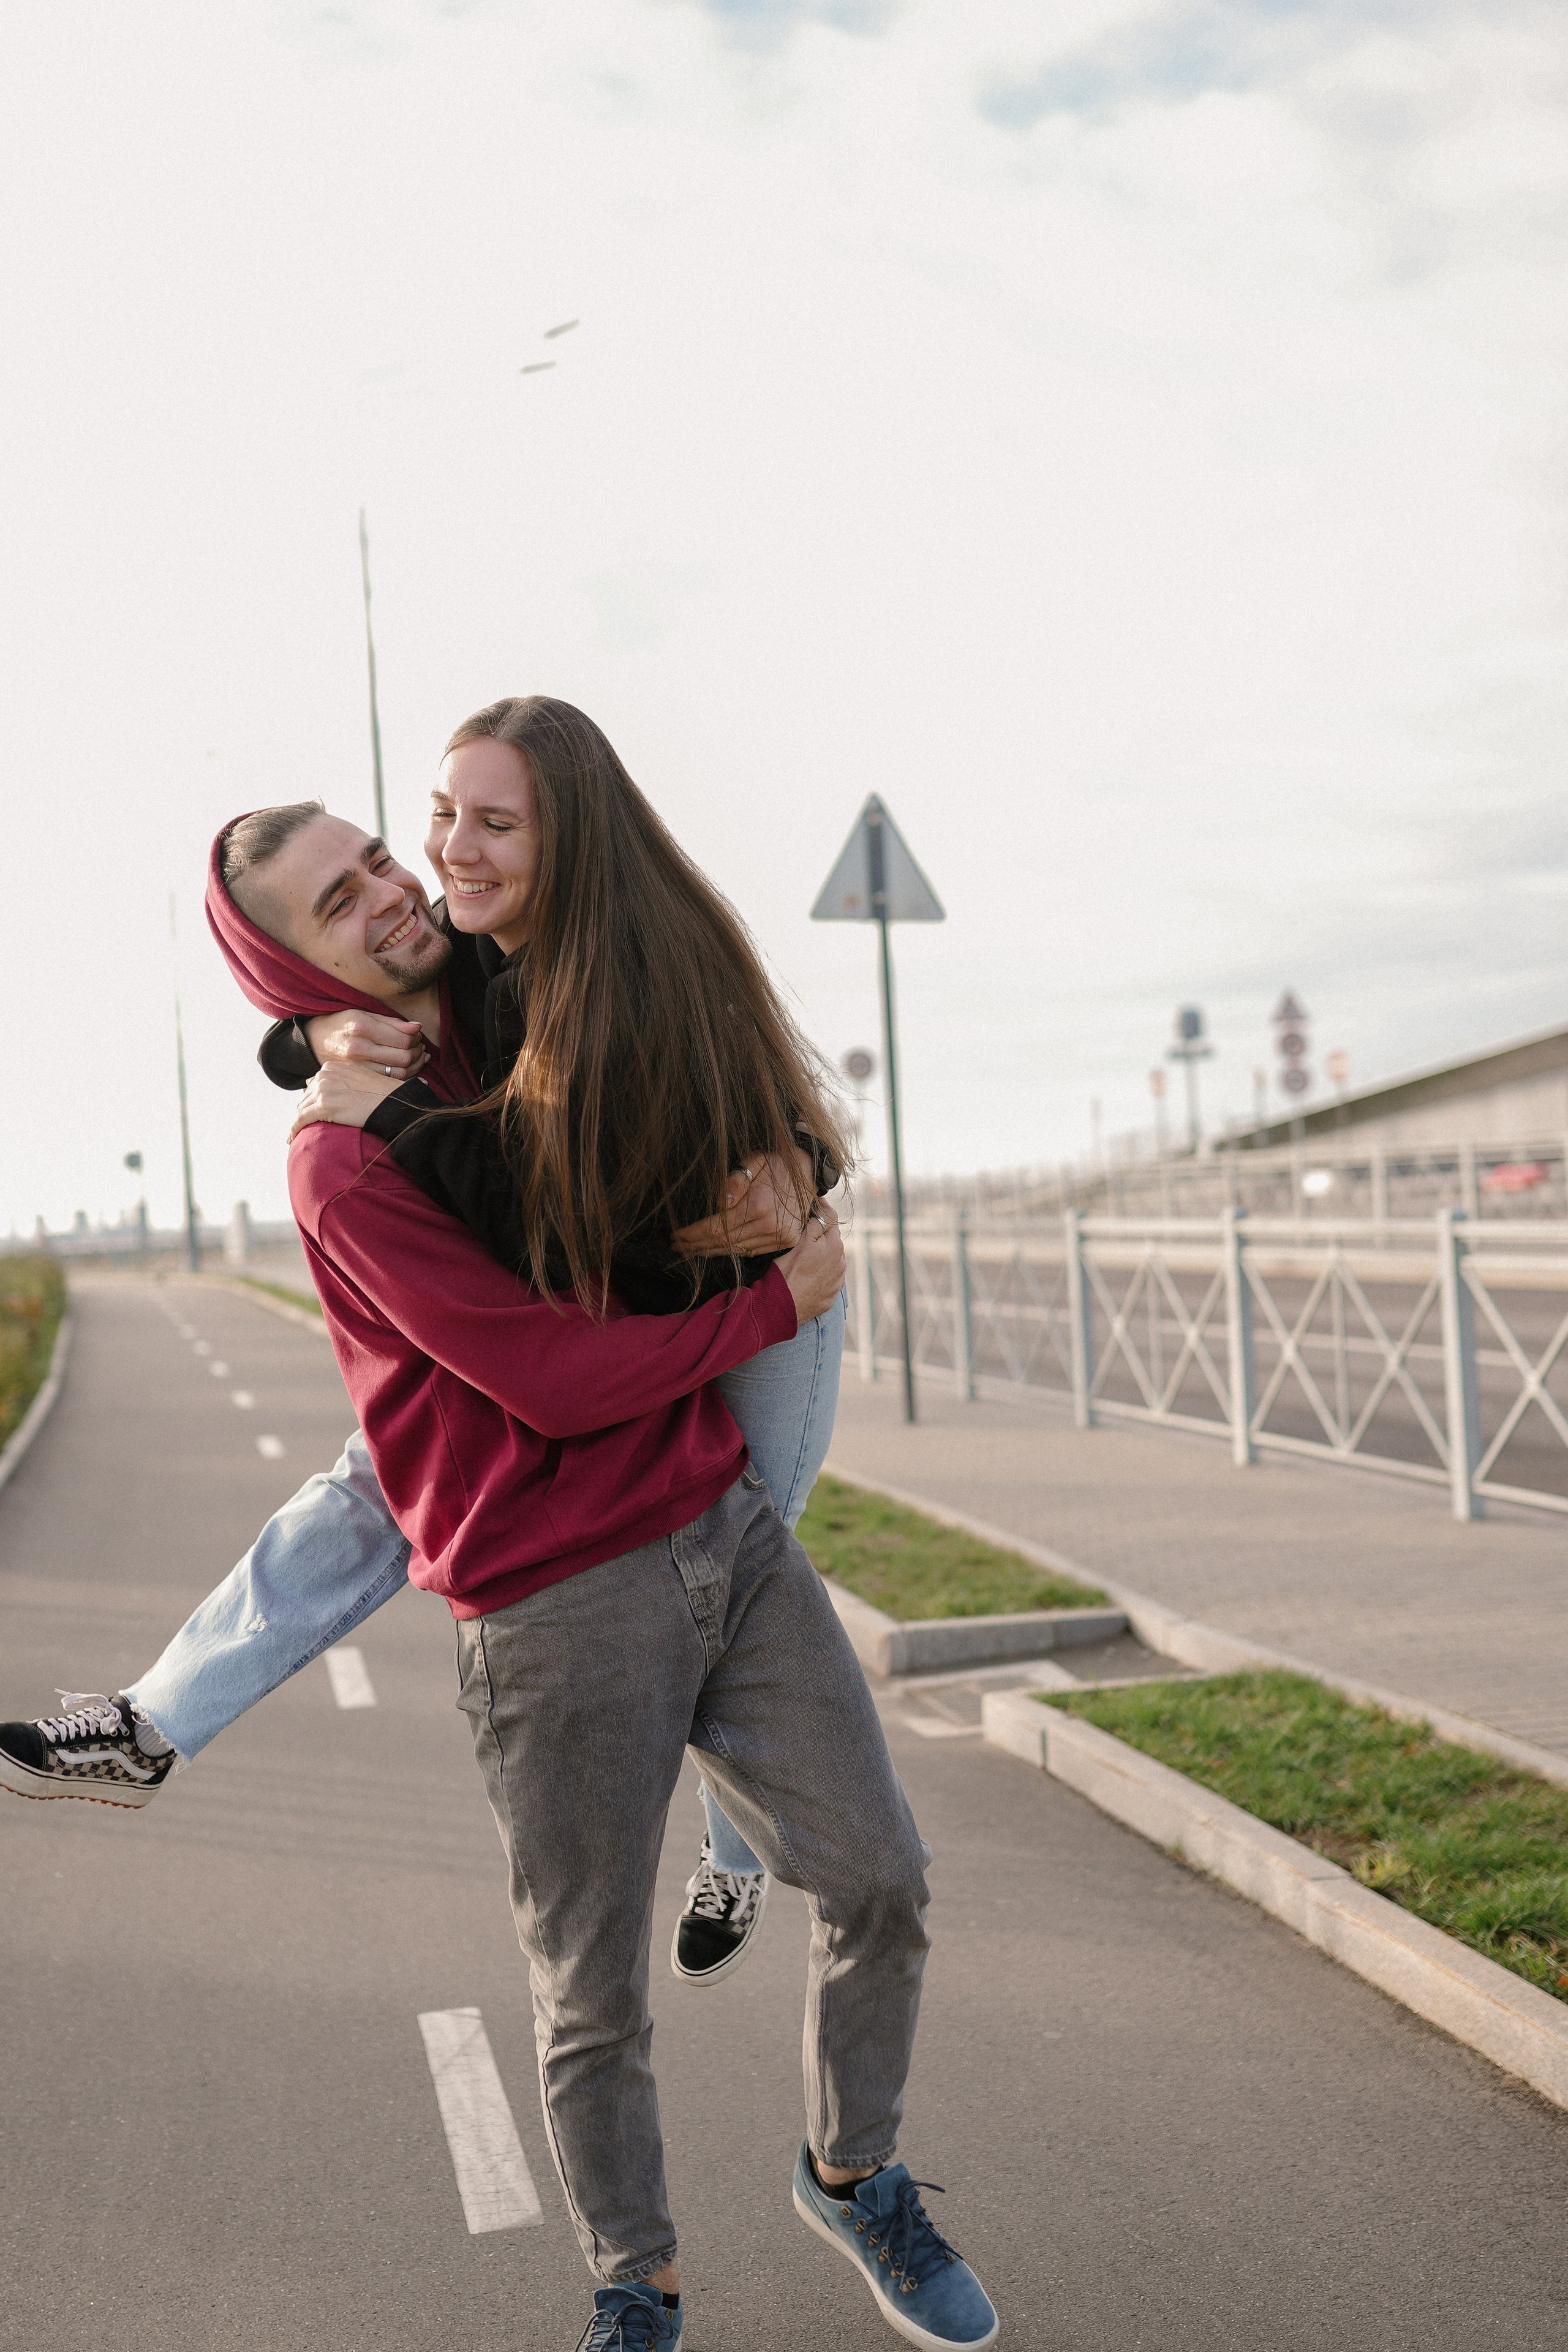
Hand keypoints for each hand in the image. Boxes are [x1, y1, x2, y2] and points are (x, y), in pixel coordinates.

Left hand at [288, 1063, 404, 1140]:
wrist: (393, 1103)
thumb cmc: (381, 1094)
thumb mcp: (359, 1078)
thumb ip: (341, 1079)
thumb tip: (321, 1086)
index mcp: (332, 1067)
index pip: (313, 1085)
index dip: (312, 1100)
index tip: (311, 1112)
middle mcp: (325, 1075)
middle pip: (306, 1097)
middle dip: (305, 1111)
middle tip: (304, 1126)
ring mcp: (324, 1090)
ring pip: (302, 1108)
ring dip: (299, 1121)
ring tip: (296, 1134)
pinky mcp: (324, 1106)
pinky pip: (301, 1120)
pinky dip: (295, 1129)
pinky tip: (292, 1138)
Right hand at [303, 1008, 426, 1077]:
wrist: (314, 1041)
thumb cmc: (342, 1024)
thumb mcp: (363, 1014)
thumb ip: (391, 1022)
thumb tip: (417, 1027)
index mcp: (361, 1027)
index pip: (402, 1039)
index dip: (416, 1037)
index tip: (417, 1033)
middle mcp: (359, 1048)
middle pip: (403, 1057)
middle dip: (417, 1051)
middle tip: (419, 1045)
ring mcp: (358, 1067)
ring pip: (399, 1073)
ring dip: (415, 1065)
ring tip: (417, 1055)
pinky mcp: (358, 1078)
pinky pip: (389, 1081)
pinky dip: (405, 1075)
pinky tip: (409, 1066)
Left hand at [672, 1147, 816, 1258]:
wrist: (808, 1171)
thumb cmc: (775, 1164)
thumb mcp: (754, 1161)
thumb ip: (736, 1180)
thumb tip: (721, 1203)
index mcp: (757, 1205)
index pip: (716, 1227)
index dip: (693, 1234)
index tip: (676, 1235)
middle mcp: (769, 1225)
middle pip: (723, 1242)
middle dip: (696, 1245)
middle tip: (676, 1246)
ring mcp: (779, 1236)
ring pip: (736, 1250)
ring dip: (711, 1252)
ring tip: (691, 1251)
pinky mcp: (785, 1241)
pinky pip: (751, 1252)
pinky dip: (731, 1253)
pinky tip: (716, 1251)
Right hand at [776, 1199, 844, 1324]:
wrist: (781, 1307)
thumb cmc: (786, 1272)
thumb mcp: (799, 1240)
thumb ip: (814, 1224)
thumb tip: (821, 1214)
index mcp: (835, 1246)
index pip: (831, 1220)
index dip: (821, 1211)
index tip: (815, 1205)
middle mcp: (841, 1264)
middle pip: (832, 1242)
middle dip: (821, 1237)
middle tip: (804, 1234)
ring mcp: (836, 1283)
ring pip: (831, 1262)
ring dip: (821, 1257)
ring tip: (803, 1259)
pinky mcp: (829, 1298)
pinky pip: (826, 1281)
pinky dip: (819, 1276)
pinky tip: (805, 1277)